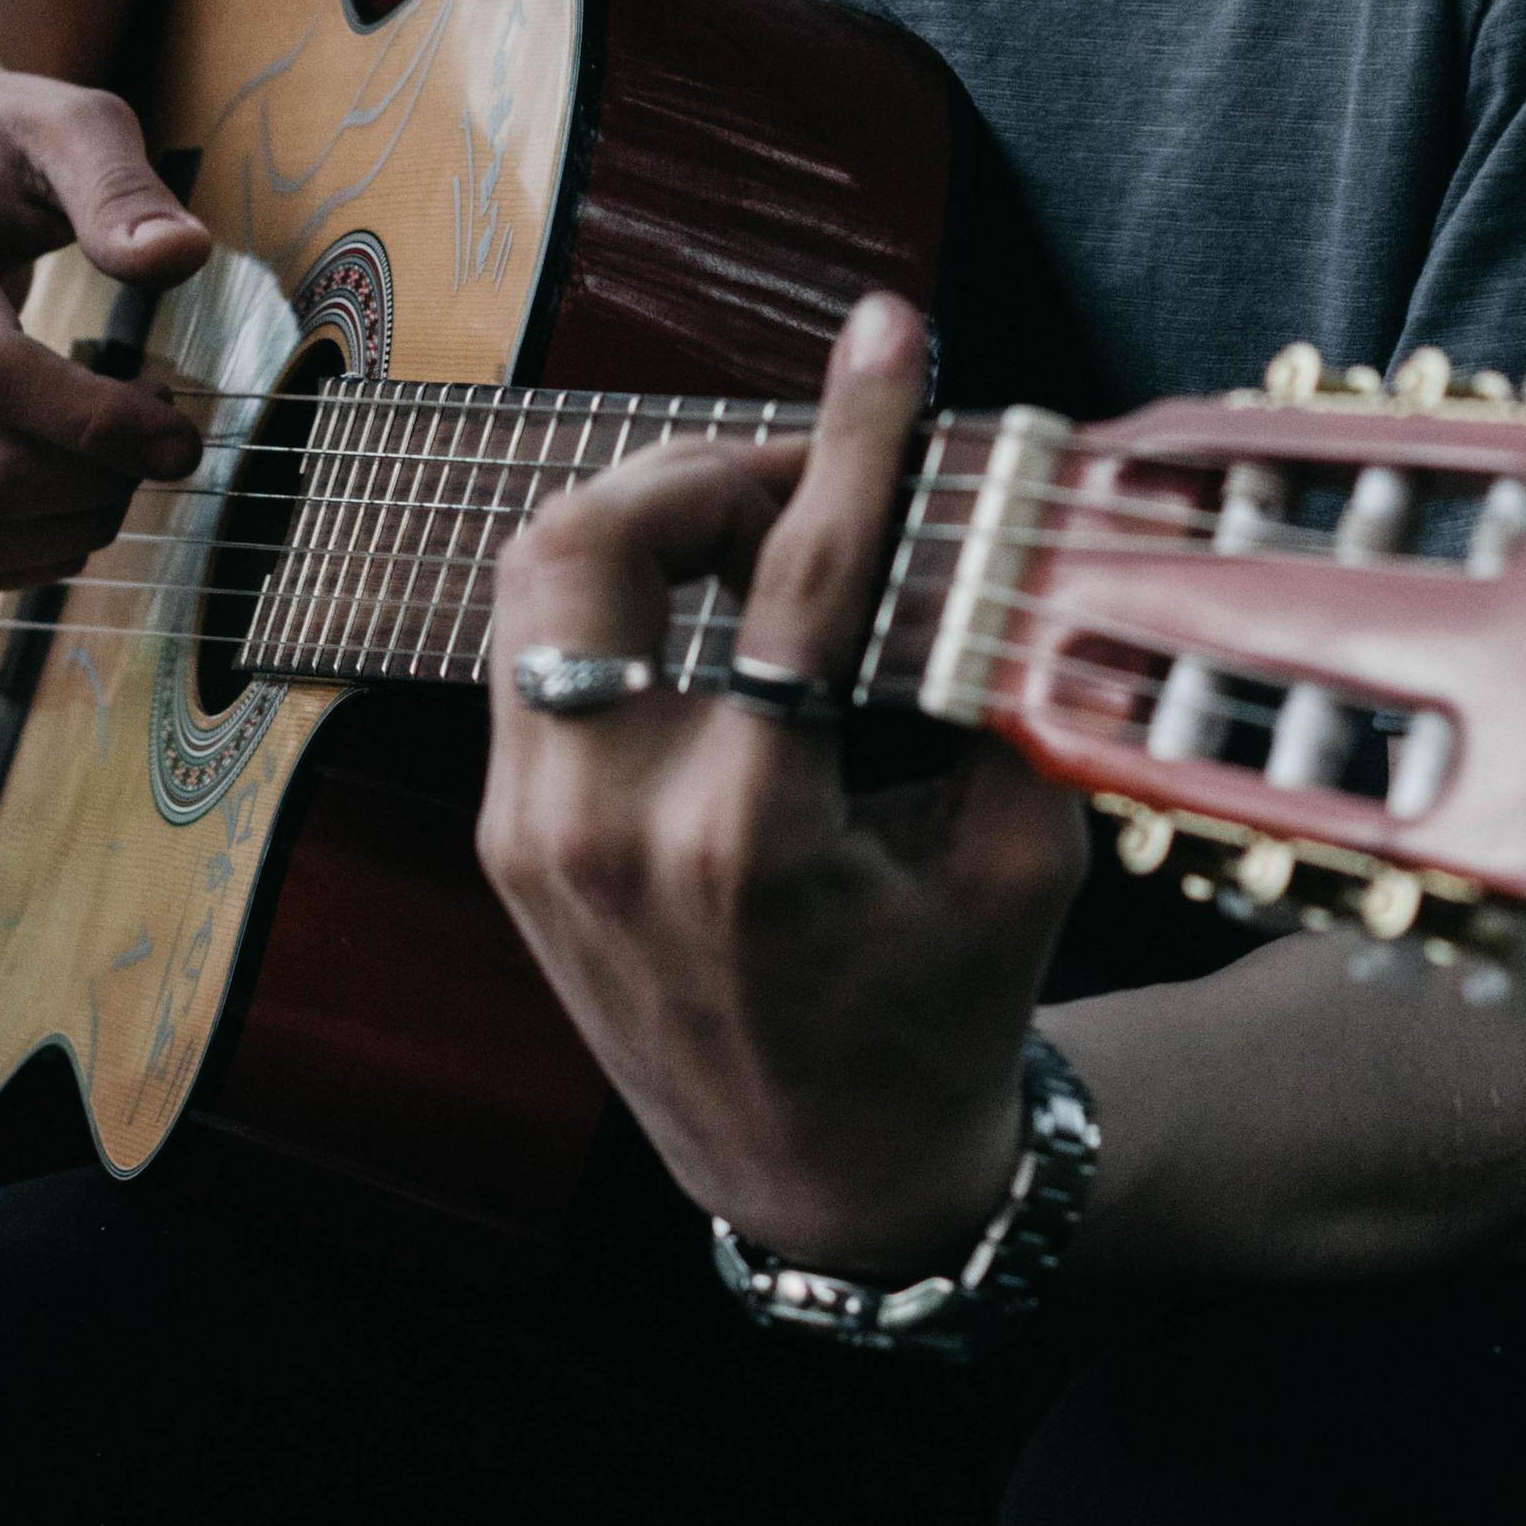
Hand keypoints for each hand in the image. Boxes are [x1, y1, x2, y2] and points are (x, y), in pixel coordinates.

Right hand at [0, 29, 211, 593]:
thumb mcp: (70, 121)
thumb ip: (122, 187)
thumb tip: (182, 256)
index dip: (94, 421)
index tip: (179, 427)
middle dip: (95, 483)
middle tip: (169, 445)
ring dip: (69, 526)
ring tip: (129, 468)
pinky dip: (31, 552)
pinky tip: (86, 496)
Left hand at [480, 292, 1087, 1273]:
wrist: (829, 1192)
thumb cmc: (939, 1026)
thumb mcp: (1016, 865)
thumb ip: (997, 690)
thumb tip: (998, 520)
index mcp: (745, 839)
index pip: (792, 576)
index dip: (848, 433)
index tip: (887, 333)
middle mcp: (608, 829)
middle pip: (591, 539)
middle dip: (699, 467)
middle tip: (800, 477)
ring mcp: (533, 837)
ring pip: (538, 580)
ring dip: (645, 521)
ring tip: (758, 539)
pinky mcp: (509, 843)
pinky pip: (532, 656)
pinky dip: (614, 597)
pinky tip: (708, 609)